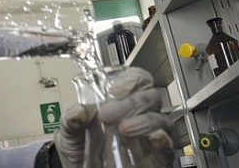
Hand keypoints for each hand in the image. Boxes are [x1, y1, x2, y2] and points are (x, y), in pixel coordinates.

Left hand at [54, 67, 175, 166]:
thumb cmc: (81, 153)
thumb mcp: (69, 134)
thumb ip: (70, 120)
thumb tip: (77, 112)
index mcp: (119, 104)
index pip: (136, 80)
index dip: (130, 79)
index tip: (116, 88)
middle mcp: (138, 118)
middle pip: (150, 97)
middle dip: (131, 102)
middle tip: (108, 114)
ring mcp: (148, 138)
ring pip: (160, 120)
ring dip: (144, 121)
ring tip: (123, 129)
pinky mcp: (156, 158)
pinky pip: (168, 147)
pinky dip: (163, 140)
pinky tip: (153, 137)